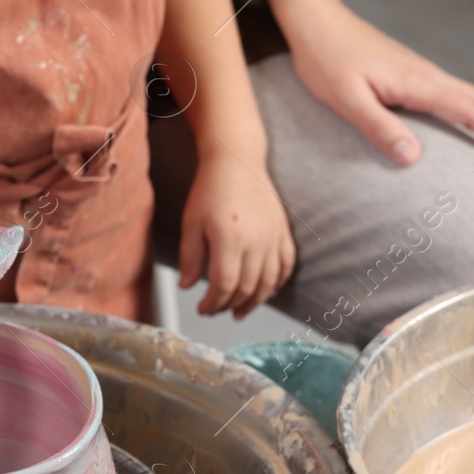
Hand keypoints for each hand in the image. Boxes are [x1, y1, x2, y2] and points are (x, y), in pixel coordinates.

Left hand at [179, 155, 295, 318]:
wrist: (237, 161)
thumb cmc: (210, 190)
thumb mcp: (191, 222)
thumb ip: (190, 257)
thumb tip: (187, 287)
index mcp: (229, 239)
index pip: (224, 285)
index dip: (213, 303)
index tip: (202, 309)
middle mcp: (256, 241)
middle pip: (246, 288)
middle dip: (229, 305)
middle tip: (216, 310)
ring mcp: (273, 237)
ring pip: (268, 282)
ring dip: (254, 302)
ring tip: (239, 312)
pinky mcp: (283, 232)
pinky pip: (286, 266)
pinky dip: (276, 284)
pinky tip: (264, 293)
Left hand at [284, 0, 473, 177]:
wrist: (317, 20)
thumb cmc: (325, 58)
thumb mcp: (345, 99)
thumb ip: (378, 127)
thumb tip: (413, 158)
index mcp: (418, 82)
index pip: (473, 112)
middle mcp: (430, 76)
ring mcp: (425, 74)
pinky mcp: (415, 75)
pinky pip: (459, 97)